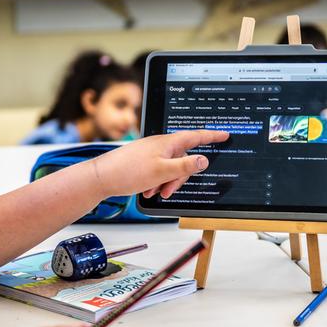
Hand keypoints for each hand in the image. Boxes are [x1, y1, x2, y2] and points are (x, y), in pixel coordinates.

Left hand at [92, 130, 228, 198]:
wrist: (102, 178)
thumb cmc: (128, 172)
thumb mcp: (162, 172)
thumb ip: (185, 167)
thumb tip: (203, 160)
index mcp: (167, 143)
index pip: (195, 137)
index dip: (211, 136)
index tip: (224, 134)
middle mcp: (160, 145)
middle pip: (182, 160)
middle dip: (178, 178)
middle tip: (168, 191)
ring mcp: (151, 153)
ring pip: (170, 168)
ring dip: (166, 182)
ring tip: (153, 192)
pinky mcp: (143, 161)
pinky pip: (158, 171)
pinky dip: (156, 182)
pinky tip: (147, 190)